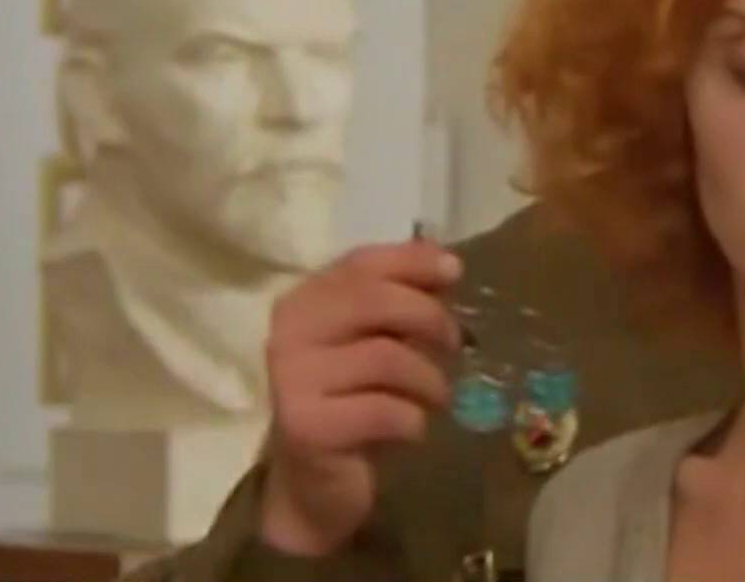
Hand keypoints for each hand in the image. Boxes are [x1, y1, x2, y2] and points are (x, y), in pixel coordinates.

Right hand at [259, 240, 464, 554]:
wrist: (314, 483)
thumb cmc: (353, 400)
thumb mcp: (376, 341)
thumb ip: (401, 300)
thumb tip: (447, 264)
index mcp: (303, 301)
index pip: (361, 263)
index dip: (413, 262)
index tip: (455, 272)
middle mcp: (289, 332)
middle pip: (376, 301)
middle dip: (430, 318)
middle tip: (455, 345)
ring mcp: (292, 379)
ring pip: (387, 358)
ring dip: (429, 380)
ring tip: (435, 397)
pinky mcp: (308, 426)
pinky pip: (385, 410)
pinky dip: (414, 420)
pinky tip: (411, 430)